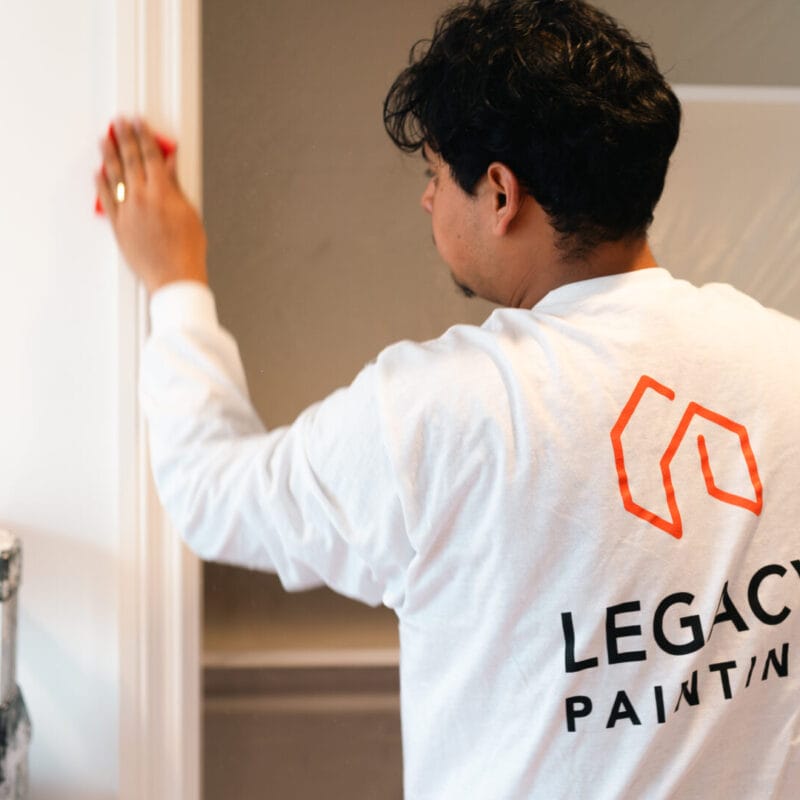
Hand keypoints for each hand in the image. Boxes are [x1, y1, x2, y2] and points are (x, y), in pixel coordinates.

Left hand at [95, 116, 207, 294]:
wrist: (174, 277)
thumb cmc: (186, 251)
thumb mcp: (189, 214)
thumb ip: (176, 186)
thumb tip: (170, 165)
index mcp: (162, 193)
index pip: (151, 156)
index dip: (145, 136)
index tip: (140, 123)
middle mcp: (141, 199)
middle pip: (131, 161)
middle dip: (125, 138)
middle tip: (120, 122)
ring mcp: (127, 212)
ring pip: (115, 176)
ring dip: (109, 154)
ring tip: (105, 139)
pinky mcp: (119, 226)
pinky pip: (106, 200)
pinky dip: (101, 184)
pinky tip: (98, 172)